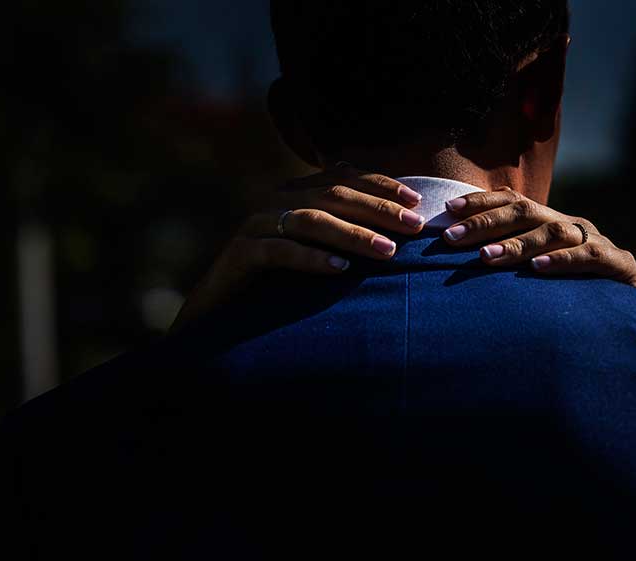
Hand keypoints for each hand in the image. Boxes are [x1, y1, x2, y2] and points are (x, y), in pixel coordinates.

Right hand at [170, 164, 425, 331]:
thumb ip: (343, 232)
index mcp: (295, 192)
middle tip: (414, 226)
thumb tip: (396, 229)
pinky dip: (312, 259)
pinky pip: (280, 251)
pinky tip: (339, 270)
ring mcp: (256, 224)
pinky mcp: (241, 253)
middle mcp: (275, 200)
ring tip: (387, 251)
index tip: (417, 201)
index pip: (343, 177)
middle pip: (333, 195)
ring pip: (311, 220)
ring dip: (353, 234)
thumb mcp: (314, 250)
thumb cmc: (275, 280)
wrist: (218, 309)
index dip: (381, 186)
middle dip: (377, 210)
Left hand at [443, 186, 635, 296]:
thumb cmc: (582, 301)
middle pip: (525, 212)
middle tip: (451, 237)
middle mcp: (572, 227)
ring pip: (553, 232)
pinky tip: (538, 268)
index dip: (480, 203)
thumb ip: (511, 268)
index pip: (513, 202)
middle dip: (485, 222)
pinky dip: (562, 260)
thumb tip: (463, 265)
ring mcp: (597, 243)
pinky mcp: (618, 265)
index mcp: (552, 226)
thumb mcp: (541, 281)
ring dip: (516, 243)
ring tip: (486, 257)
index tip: (448, 210)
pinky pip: (588, 256)